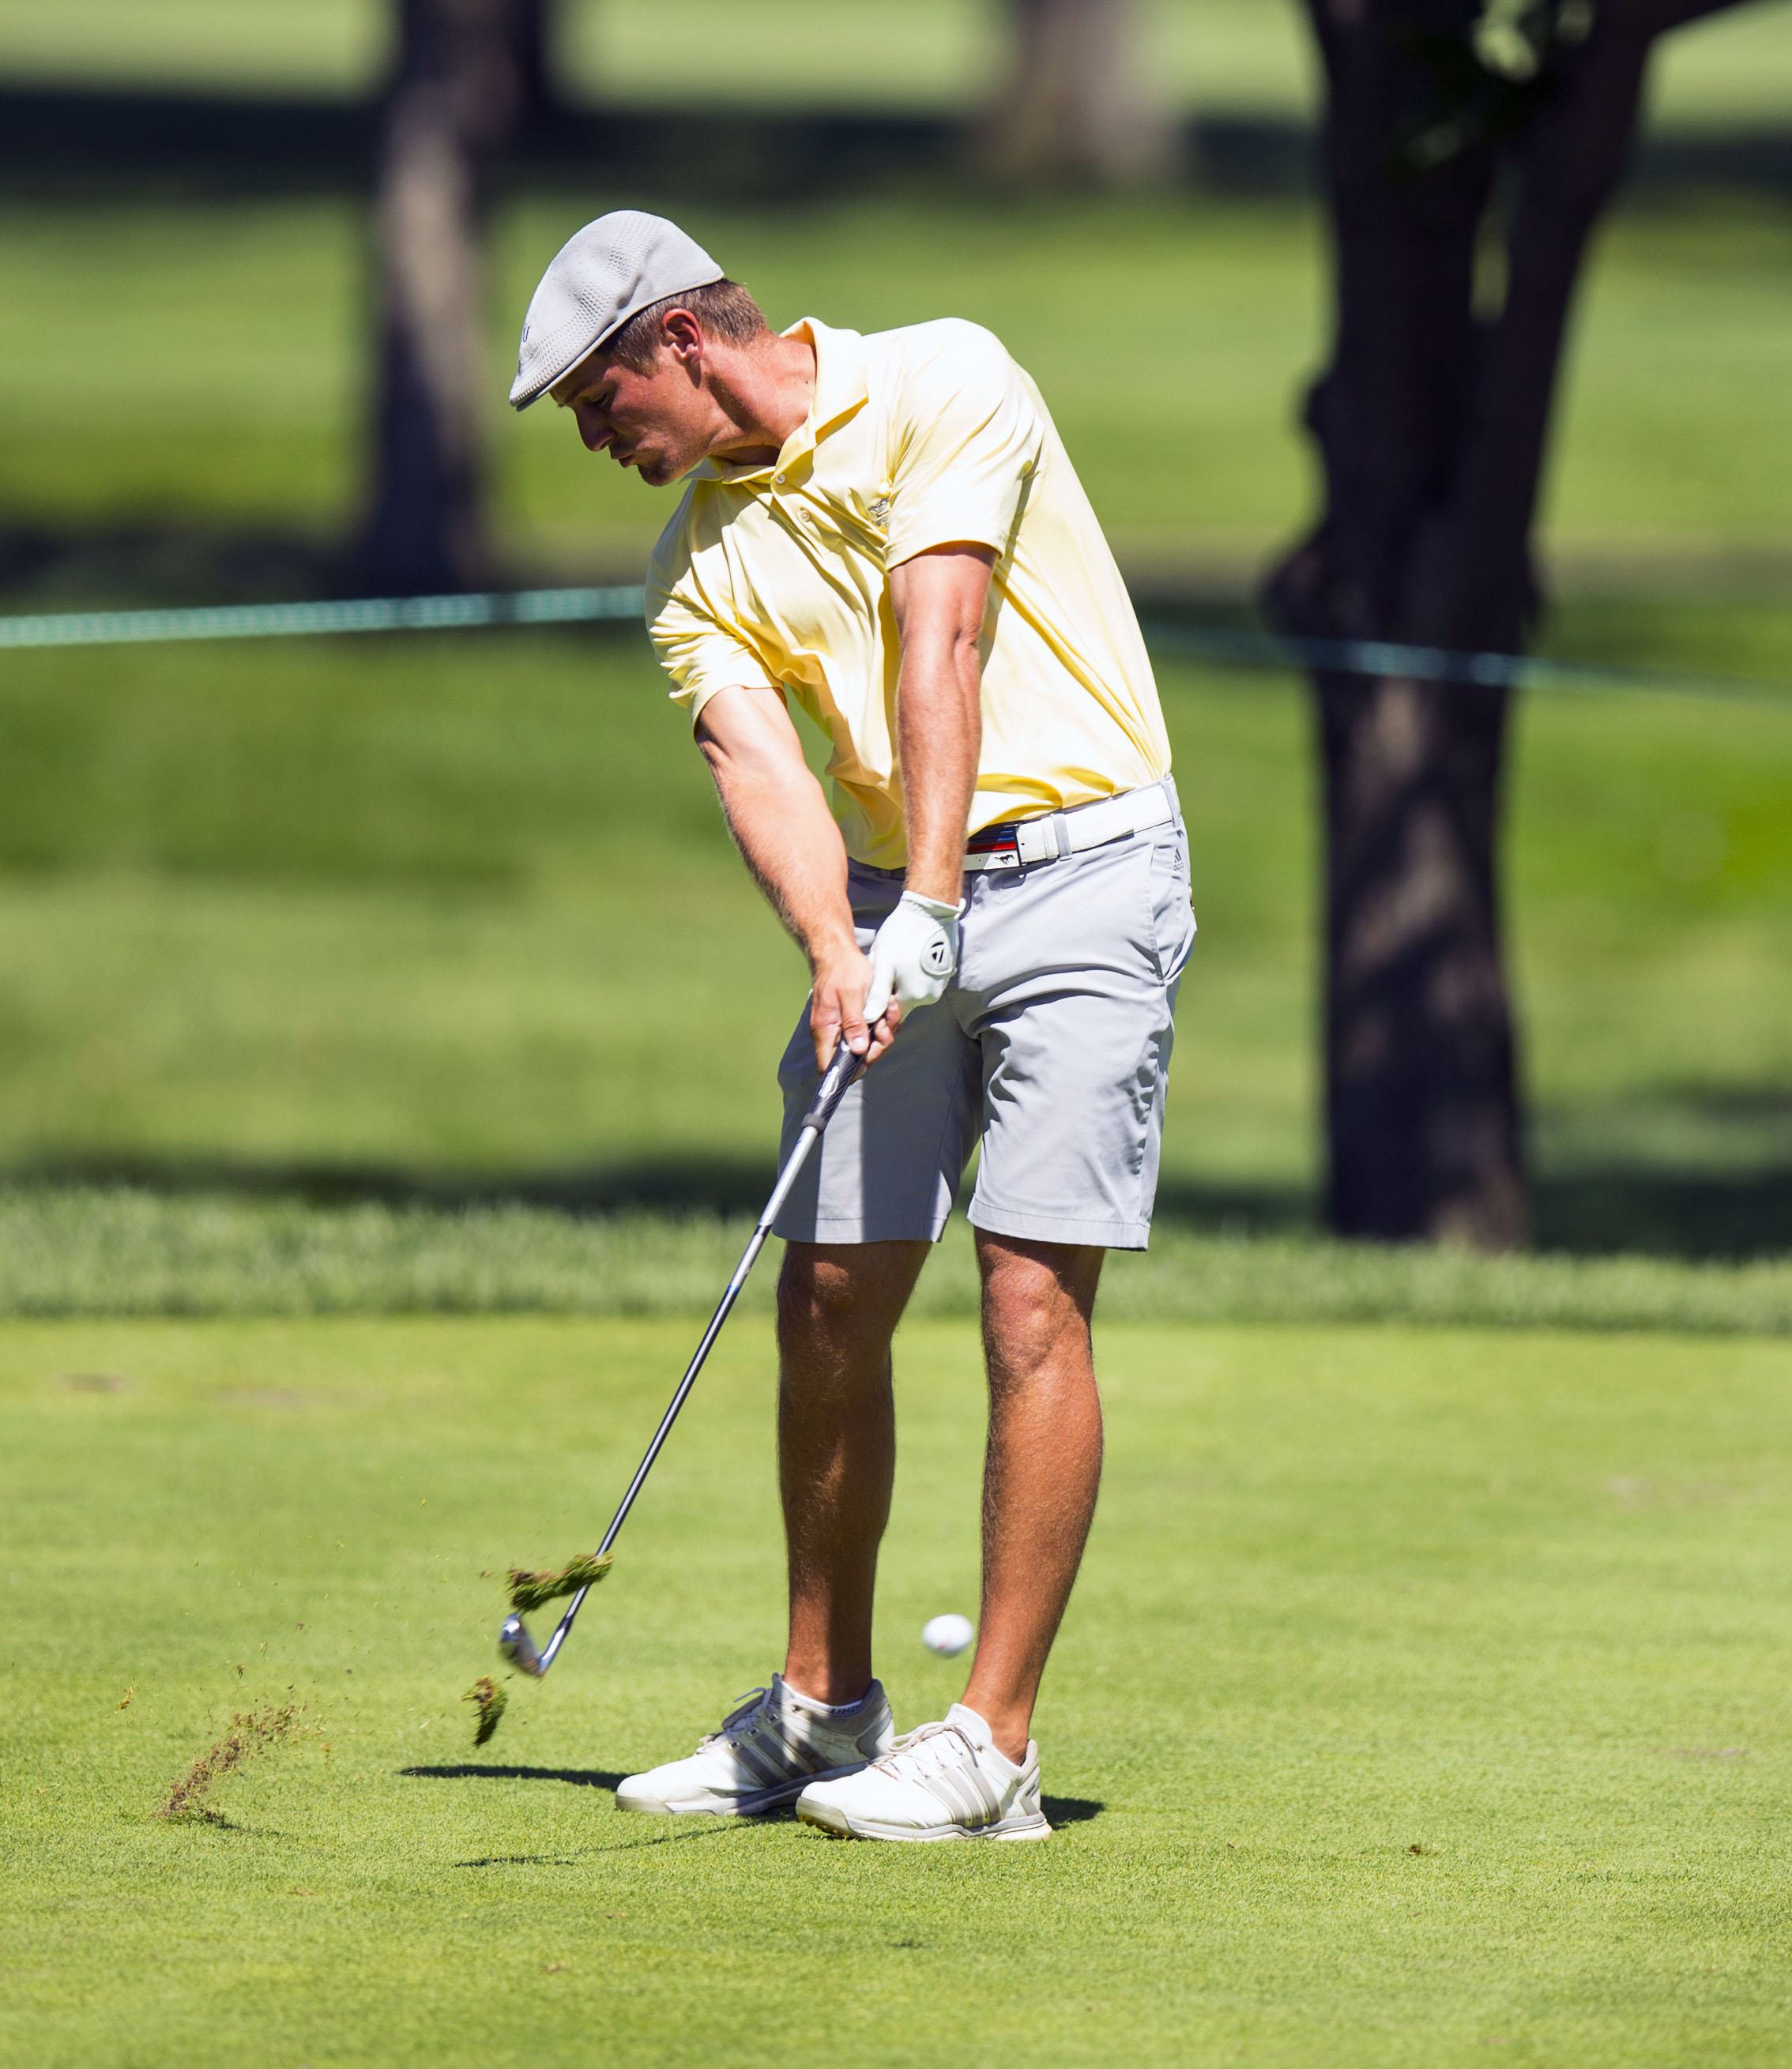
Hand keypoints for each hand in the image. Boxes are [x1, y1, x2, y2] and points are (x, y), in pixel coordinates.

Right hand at [809, 944, 898, 1072]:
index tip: (869, 1055)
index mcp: (826, 1031)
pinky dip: (882, 1022)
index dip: (848, 1070)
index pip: (830, 1067)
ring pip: (867, 1045)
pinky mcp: (854, 1020)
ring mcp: (843, 1028)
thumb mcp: (851, 994)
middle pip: (856, 1059)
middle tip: (885, 1024)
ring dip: (883, 1031)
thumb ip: (854, 1023)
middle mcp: (832, 1034)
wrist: (838, 951)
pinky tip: (889, 1008)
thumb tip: (859, 1050)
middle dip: (877, 1045)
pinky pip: (870, 1031)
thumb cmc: (842, 969)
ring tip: (890, 1009)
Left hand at [863, 892, 959, 1023]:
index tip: (874, 987)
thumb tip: (868, 1019)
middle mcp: (930, 996)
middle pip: (903, 1002)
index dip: (880, 1006)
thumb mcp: (883, 964)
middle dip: (891, 990)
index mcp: (913, 997)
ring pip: (913, 990)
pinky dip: (915, 973)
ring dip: (903, 981)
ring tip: (897, 959)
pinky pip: (924, 980)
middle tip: (885, 967)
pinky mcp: (944, 973)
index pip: (892, 1016)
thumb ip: (876, 994)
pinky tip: (909, 956)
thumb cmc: (903, 935)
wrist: (931, 912)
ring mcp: (939, 985)